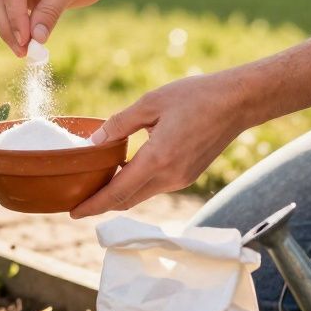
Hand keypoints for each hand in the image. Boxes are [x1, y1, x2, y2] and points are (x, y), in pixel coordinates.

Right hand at [0, 0, 119, 57]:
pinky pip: (12, 13)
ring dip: (10, 31)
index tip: (25, 41)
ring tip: (26, 52)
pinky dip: (18, 29)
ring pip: (1, 8)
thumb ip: (51, 10)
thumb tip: (35, 38)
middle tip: (23, 52)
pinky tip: (28, 43)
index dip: (16, 17)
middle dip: (9, 27)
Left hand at [69, 70, 258, 218]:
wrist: (238, 102)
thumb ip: (119, 123)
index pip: (118, 192)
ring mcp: (181, 179)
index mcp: (158, 159)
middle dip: (101, 204)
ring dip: (118, 193)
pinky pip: (155, 186)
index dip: (93, 205)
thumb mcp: (150, 103)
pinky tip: (122, 171)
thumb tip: (93, 142)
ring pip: (141, 194)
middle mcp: (170, 177)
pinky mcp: (188, 175)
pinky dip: (135, 184)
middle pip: (127, 200)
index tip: (72, 213)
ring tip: (94, 184)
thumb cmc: (195, 97)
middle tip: (76, 201)